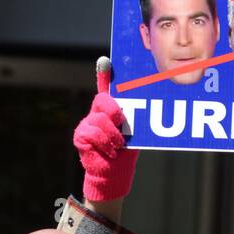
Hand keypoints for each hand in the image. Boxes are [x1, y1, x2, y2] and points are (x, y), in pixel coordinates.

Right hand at [72, 57, 138, 202]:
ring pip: (99, 119)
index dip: (104, 73)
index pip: (106, 86)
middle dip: (114, 110)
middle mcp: (97, 112)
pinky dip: (104, 143)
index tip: (106, 61)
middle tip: (121, 121)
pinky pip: (92, 133)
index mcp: (111, 108)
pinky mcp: (80, 136)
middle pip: (103, 100)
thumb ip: (136, 117)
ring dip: (113, 134)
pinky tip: (109, 151)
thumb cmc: (126, 150)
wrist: (113, 173)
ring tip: (118, 144)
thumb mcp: (135, 131)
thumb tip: (152, 105)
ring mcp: (87, 123)